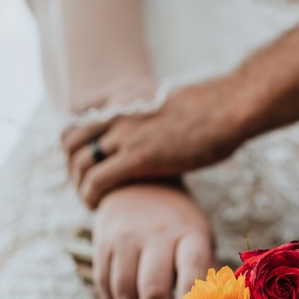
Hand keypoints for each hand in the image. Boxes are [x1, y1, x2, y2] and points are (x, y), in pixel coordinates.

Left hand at [63, 80, 248, 208]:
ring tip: (91, 198)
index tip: (85, 152)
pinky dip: (90, 196)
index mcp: (124, 92)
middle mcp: (117, 109)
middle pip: (70, 138)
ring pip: (80, 162)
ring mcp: (125, 132)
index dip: (74, 134)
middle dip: (72, 164)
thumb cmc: (212, 109)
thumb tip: (154, 128)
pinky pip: (96, 181)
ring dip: (79, 185)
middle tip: (85, 181)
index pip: (76, 108)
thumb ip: (149, 111)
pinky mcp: (136, 157)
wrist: (228, 109)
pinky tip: (98, 206)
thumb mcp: (168, 98)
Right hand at [92, 183, 215, 298]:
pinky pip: (104, 287)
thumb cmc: (178, 220)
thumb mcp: (199, 235)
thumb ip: (204, 271)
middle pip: (153, 291)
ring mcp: (126, 237)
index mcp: (189, 232)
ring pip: (125, 295)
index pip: (193, 272)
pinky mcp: (102, 242)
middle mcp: (157, 233)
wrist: (139, 181)